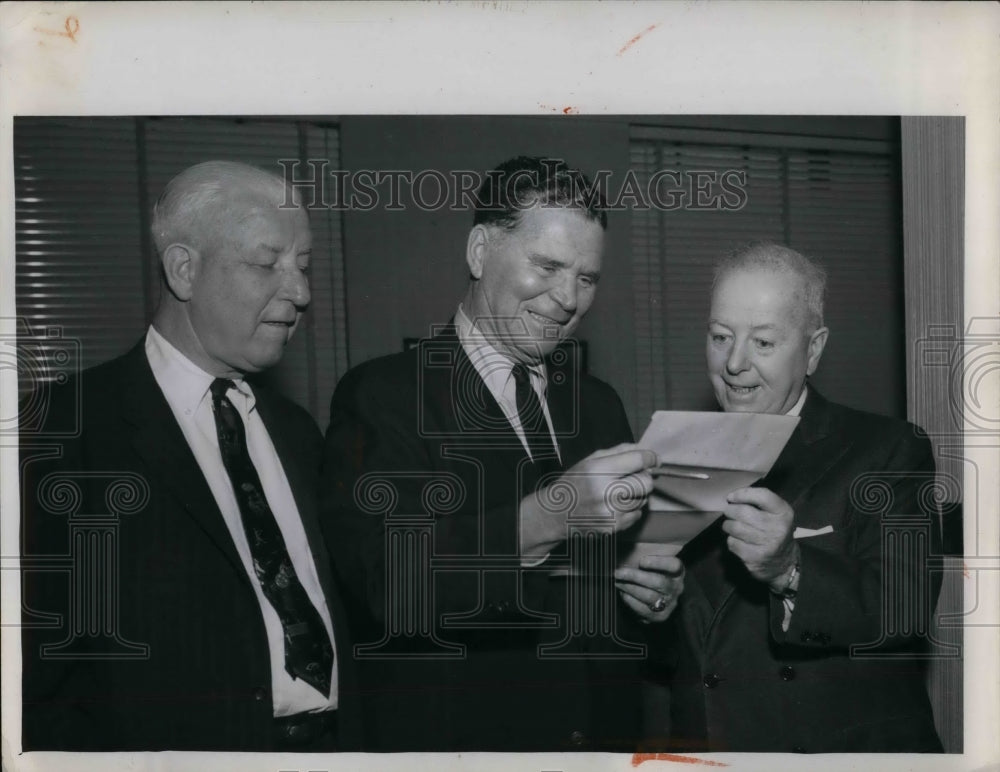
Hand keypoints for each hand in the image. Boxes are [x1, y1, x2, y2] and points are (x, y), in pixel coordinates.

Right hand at [520, 443, 656, 557]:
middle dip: (644, 478)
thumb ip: (619, 452)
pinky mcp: (614, 527)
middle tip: (634, 477)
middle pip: (646, 483)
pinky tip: (615, 506)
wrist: (556, 513)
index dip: (651, 458)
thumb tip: (646, 450)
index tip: (653, 459)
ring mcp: (611, 512)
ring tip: (619, 493)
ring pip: (643, 499)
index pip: (638, 461)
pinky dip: (631, 509)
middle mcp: (606, 491)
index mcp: (599, 470)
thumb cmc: (575, 482)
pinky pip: (637, 514)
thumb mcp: (590, 460)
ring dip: (637, 494)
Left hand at [615, 554, 684, 622]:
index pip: (674, 565)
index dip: (659, 563)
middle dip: (636, 576)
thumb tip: (625, 555)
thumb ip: (644, 558)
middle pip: (659, 582)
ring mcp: (670, 603)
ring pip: (650, 596)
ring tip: (617, 582)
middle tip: (618, 573)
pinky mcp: (660, 616)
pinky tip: (623, 593)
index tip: (641, 560)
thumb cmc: (650, 574)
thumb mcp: (652, 565)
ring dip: (630, 588)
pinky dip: (630, 600)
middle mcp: (676, 588)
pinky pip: (643, 609)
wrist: (656, 598)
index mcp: (677, 572)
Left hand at [721, 486, 796, 586]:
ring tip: (732, 526)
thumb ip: (758, 502)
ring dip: (728, 525)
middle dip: (730, 510)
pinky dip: (731, 540)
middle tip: (729, 512)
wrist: (784, 562)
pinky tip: (738, 540)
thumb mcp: (776, 513)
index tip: (731, 497)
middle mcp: (777, 528)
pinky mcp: (755, 557)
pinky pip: (732, 542)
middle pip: (742, 512)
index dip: (743, 494)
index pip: (762, 496)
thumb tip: (732, 497)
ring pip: (734, 527)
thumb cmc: (774, 531)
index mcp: (783, 513)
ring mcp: (766, 544)